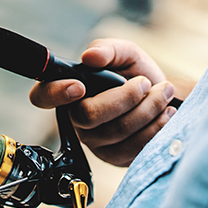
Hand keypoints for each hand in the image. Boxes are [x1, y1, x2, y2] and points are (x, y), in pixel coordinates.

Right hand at [30, 39, 176, 166]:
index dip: (54, 93)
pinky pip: (133, 147)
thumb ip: (109, 50)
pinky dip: (155, 126)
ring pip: (116, 131)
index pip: (43, 97)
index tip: (79, 86)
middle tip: (144, 83)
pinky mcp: (114, 157)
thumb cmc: (137, 77)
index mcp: (70, 92)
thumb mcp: (126, 55)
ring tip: (162, 93)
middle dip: (125, 98)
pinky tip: (164, 114)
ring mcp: (94, 142)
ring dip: (148, 108)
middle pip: (88, 116)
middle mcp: (77, 120)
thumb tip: (90, 56)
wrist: (162, 101)